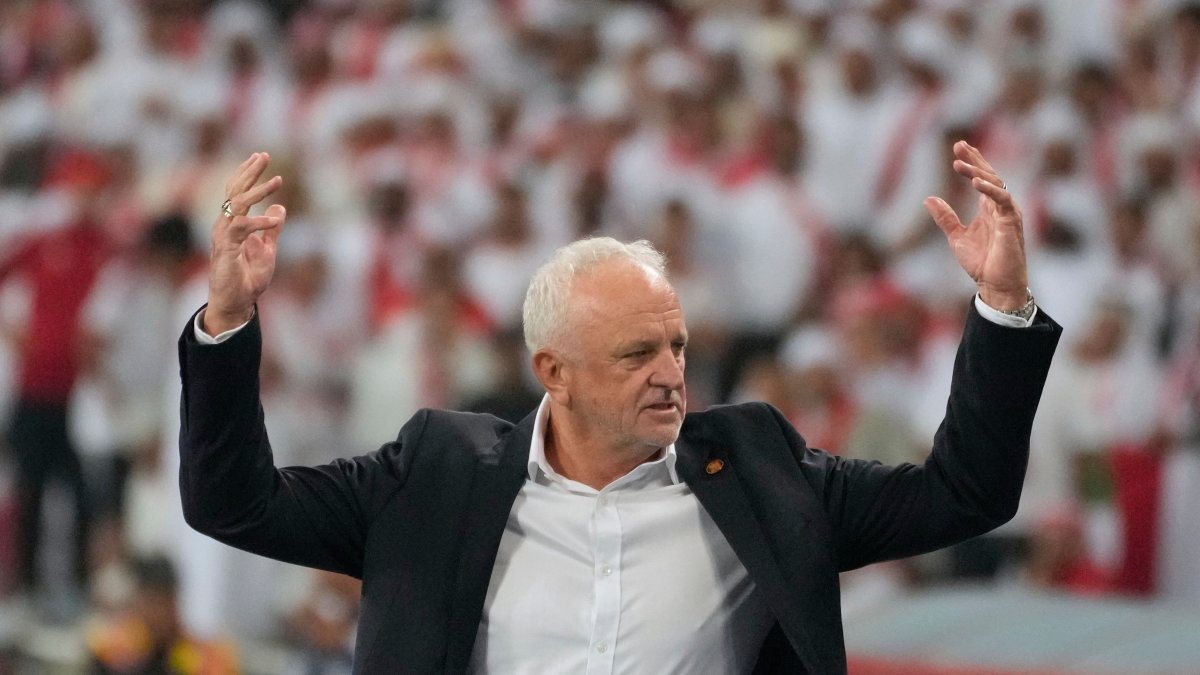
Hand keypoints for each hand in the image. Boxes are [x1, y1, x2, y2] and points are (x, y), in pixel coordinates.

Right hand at [205, 152, 283, 333]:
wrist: (236, 303)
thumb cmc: (247, 278)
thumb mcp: (267, 249)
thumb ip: (271, 229)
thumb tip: (280, 208)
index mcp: (233, 223)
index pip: (237, 191)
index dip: (247, 173)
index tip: (260, 156)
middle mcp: (224, 225)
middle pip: (235, 191)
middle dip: (250, 172)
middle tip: (264, 155)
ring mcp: (223, 236)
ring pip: (238, 205)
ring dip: (258, 191)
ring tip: (278, 181)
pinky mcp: (226, 249)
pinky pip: (241, 229)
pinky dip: (259, 222)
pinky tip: (274, 219)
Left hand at [924, 141, 1028, 310]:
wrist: (995, 285)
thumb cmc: (981, 263)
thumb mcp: (956, 237)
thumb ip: (945, 217)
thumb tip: (928, 199)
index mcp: (989, 209)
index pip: (982, 178)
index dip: (971, 162)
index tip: (958, 147)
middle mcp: (1000, 207)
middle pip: (989, 175)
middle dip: (975, 159)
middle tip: (958, 145)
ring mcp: (1008, 213)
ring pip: (995, 184)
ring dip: (977, 172)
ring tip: (959, 163)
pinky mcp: (1011, 222)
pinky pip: (1003, 199)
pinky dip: (990, 189)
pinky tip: (976, 182)